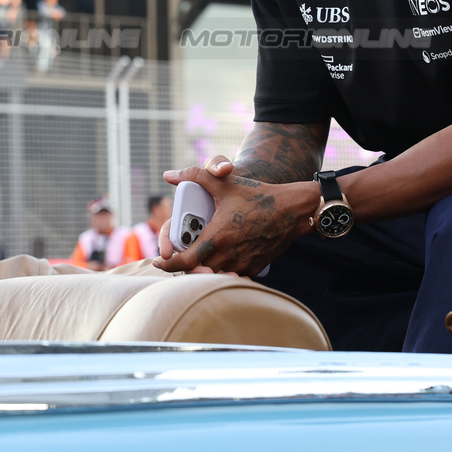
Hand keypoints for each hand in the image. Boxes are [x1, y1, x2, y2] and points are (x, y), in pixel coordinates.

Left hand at [153, 154, 310, 276]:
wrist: (292, 209)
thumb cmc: (257, 195)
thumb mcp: (225, 183)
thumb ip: (195, 175)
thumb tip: (168, 175)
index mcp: (217, 237)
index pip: (185, 261)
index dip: (168, 264)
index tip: (159, 261)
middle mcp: (228, 254)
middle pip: (197, 272)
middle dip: (184, 267)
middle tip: (176, 258)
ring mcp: (242, 263)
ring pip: (214, 276)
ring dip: (203, 270)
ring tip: (196, 260)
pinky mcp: (254, 267)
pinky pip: (232, 275)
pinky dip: (223, 271)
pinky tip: (219, 261)